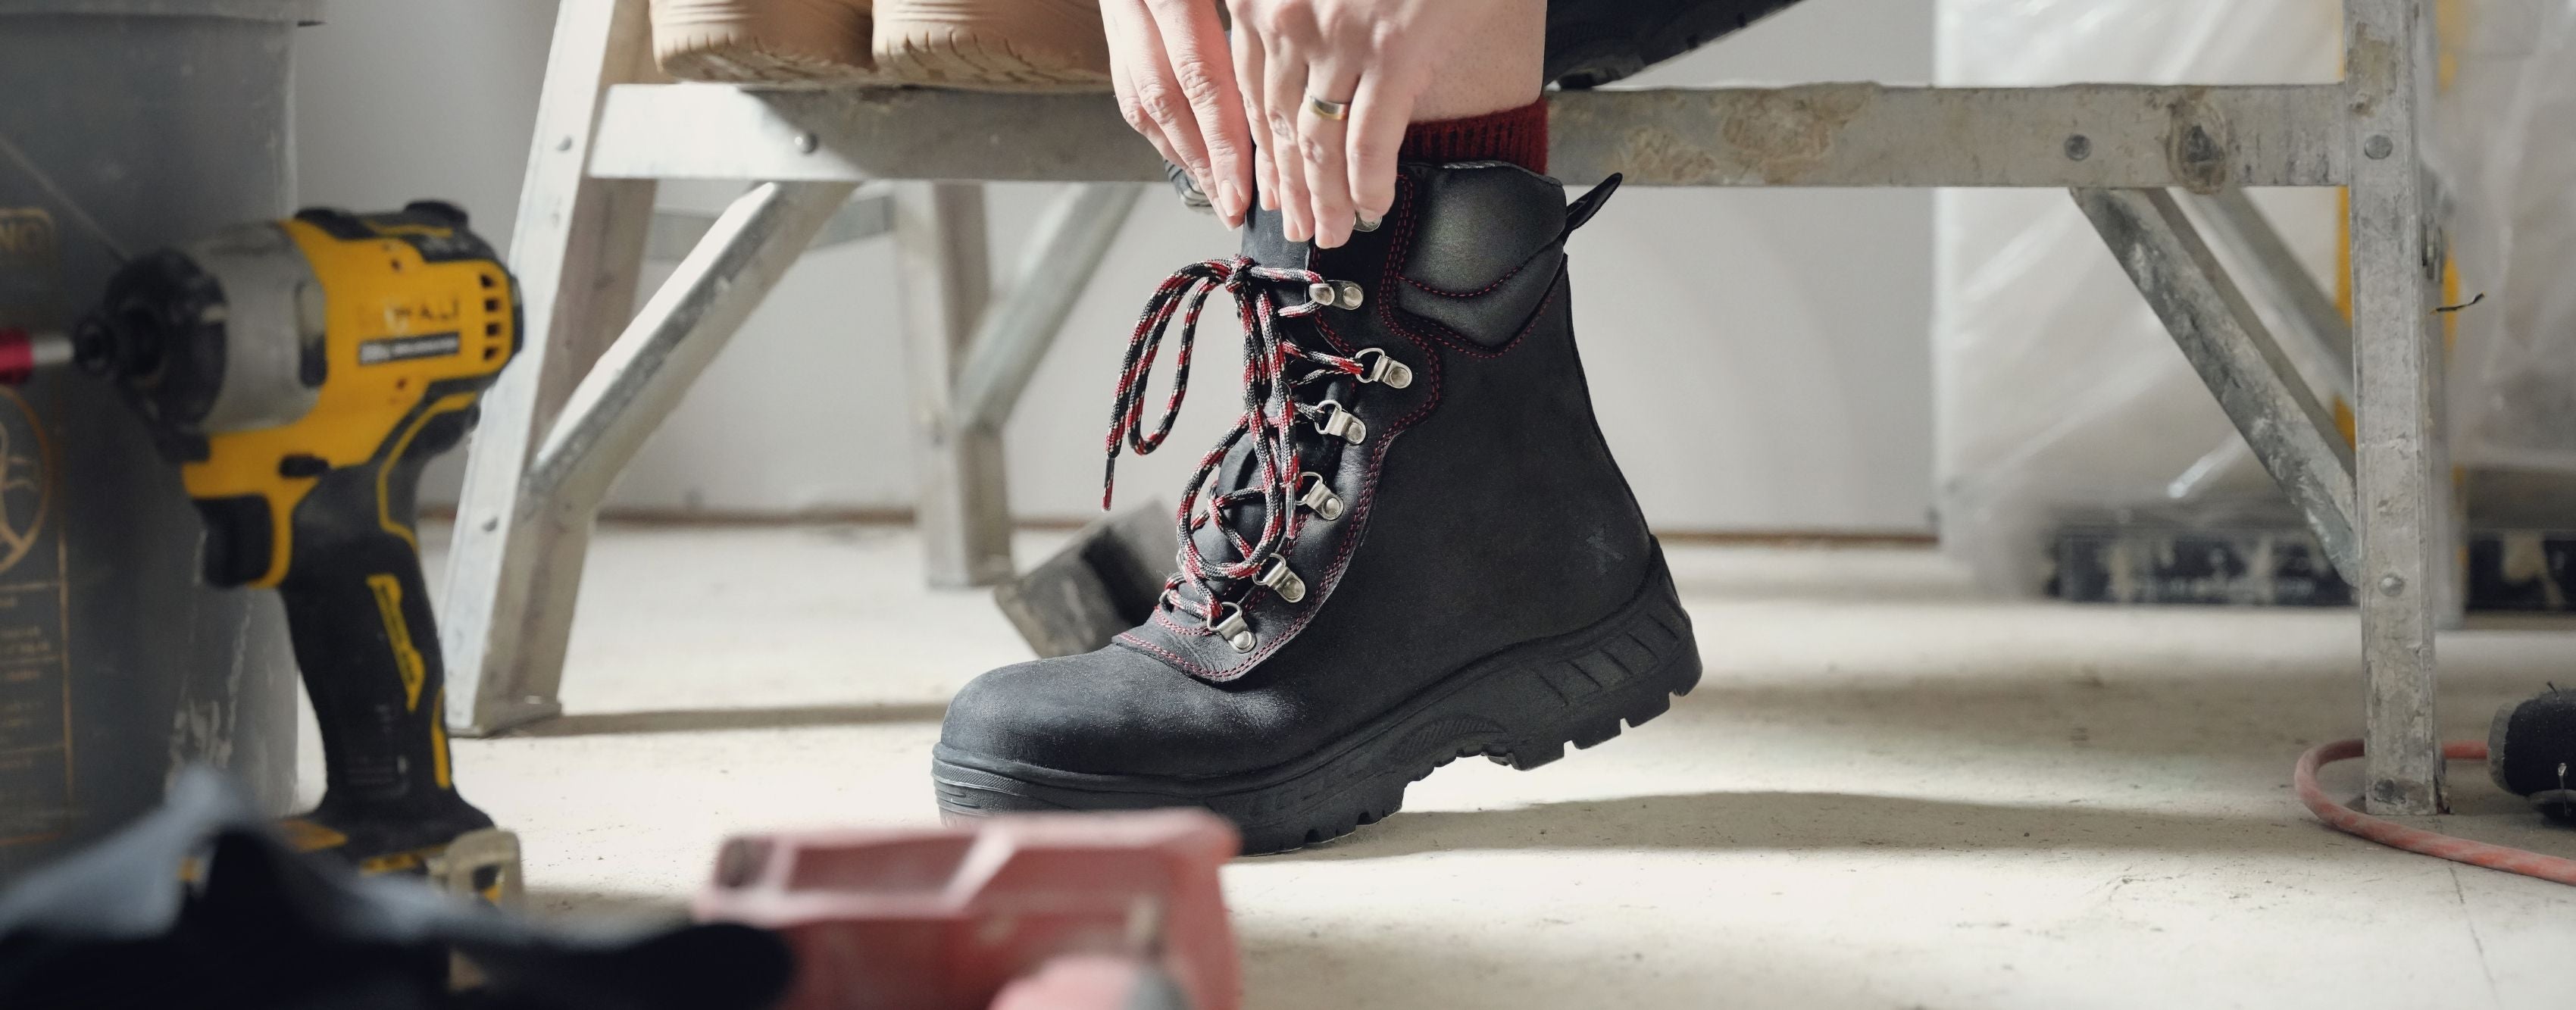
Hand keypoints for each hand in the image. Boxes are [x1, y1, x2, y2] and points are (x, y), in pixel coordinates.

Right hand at [1101, 0, 1256, 227]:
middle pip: (1168, 102)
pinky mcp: (1113, 17)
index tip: (1241, 191)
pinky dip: (1158, 123)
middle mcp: (1136, 4)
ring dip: (1179, 151)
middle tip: (1230, 207)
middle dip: (1203, 163)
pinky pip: (1130, 81)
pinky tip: (1184, 147)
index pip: (1200, 80)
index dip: (1222, 142)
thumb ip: (1247, 24)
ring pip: (1142, 98)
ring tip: (1213, 190)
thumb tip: (1272, 98)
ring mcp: (1117, 12)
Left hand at [1228, 0, 1505, 247]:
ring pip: (1319, 141)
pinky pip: (1371, 137)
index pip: (1250, 93)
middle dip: (1291, 188)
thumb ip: (1300, 14)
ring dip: (1327, 198)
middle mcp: (1289, 18)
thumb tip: (1308, 76)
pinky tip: (1372, 205)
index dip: (1261, 151)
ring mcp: (1339, 37)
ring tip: (1336, 230)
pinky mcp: (1394, 50)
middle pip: (1280, 126)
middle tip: (1300, 225)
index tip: (1266, 188)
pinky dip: (1369, 181)